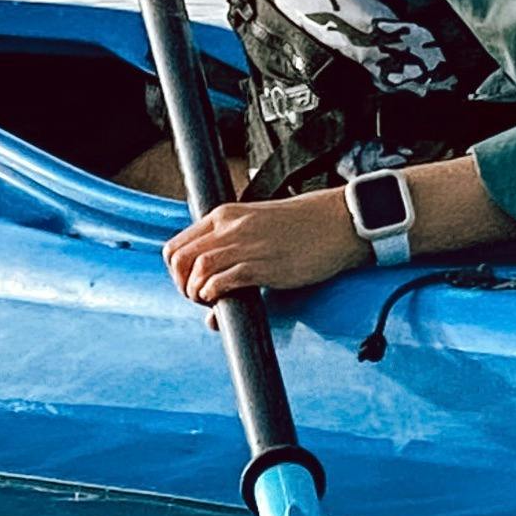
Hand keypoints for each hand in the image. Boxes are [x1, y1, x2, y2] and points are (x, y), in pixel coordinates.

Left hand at [165, 193, 364, 304]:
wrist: (338, 222)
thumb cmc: (303, 227)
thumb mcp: (258, 227)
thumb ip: (232, 250)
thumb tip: (212, 289)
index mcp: (224, 215)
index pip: (177, 244)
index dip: (177, 271)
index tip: (191, 283)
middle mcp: (229, 227)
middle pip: (179, 258)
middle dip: (181, 284)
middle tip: (197, 297)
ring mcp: (244, 244)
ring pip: (197, 269)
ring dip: (195, 292)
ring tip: (209, 301)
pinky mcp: (261, 264)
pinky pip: (221, 280)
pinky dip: (213, 294)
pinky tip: (222, 300)